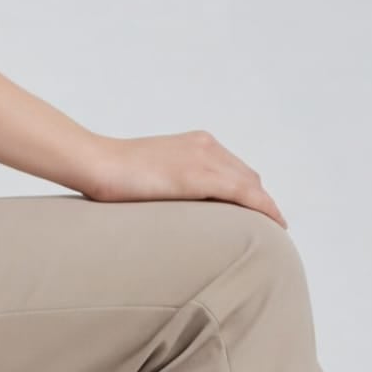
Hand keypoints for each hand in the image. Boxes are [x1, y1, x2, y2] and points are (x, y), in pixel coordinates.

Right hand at [86, 131, 286, 227]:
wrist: (97, 164)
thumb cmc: (114, 173)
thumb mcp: (153, 172)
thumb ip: (174, 182)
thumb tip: (179, 205)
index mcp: (195, 142)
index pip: (235, 169)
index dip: (250, 192)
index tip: (257, 212)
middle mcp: (205, 145)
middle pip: (248, 176)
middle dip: (260, 200)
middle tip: (267, 226)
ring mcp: (203, 158)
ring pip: (251, 186)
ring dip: (265, 207)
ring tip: (272, 229)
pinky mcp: (199, 176)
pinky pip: (245, 194)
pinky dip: (264, 209)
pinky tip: (274, 224)